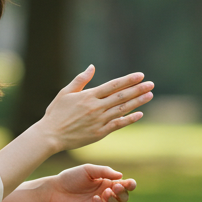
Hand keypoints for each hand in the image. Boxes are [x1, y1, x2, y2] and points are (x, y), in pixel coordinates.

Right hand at [36, 66, 153, 151]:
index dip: (128, 80)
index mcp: (88, 95)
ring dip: (138, 102)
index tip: (140, 75)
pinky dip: (129, 119)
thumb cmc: (56, 113)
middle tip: (151, 84)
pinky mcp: (99, 133)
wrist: (50, 135)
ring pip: (122, 109)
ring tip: (149, 95)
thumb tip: (92, 66)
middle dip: (138, 89)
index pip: (113, 85)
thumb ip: (81, 79)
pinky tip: (140, 114)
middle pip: (121, 96)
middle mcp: (96, 107)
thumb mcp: (65, 92)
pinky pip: (118, 125)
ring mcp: (99, 121)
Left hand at [45, 164, 136, 201]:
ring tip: (105, 193)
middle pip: (123, 198)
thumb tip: (121, 176)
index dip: (130, 185)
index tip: (130, 183)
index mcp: (107, 182)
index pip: (124, 185)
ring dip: (113, 200)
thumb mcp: (88, 170)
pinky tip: (95, 199)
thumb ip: (104, 171)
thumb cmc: (71, 177)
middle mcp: (105, 194)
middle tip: (116, 187)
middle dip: (122, 193)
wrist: (55, 189)